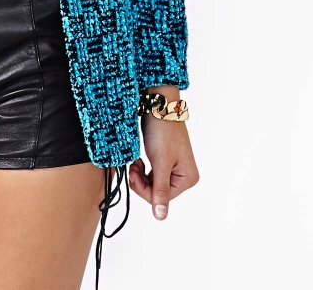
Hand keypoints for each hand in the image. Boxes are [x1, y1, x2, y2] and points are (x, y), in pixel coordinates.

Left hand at [129, 86, 199, 219]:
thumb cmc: (162, 131)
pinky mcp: (164, 161)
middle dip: (141, 181)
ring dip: (140, 175)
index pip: (161, 198)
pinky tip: (138, 159)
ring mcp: (174, 168)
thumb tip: (161, 217)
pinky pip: (151, 174)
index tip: (133, 173)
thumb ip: (160, 191)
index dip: (144, 189)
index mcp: (188, 178)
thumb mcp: (160, 162)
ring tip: (135, 161)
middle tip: (133, 165)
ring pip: (152, 184)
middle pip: (156, 192)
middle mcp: (184, 175)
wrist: (158, 105)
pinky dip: (142, 169)